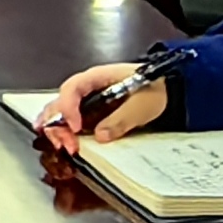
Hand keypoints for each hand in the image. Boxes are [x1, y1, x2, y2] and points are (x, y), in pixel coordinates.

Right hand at [34, 61, 167, 151]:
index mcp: (96, 77)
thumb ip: (121, 119)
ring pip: (60, 111)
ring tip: (63, 145)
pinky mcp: (89, 112)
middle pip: (60, 101)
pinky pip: (68, 119)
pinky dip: (62, 130)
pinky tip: (62, 141)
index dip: (69, 107)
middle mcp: (86, 87)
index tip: (75, 127)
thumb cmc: (153, 90)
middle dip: (58, 123)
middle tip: (67, 144)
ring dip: (57, 129)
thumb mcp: (142, 105)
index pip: (72, 88)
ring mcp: (86, 99)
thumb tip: (100, 136)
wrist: (165, 89)